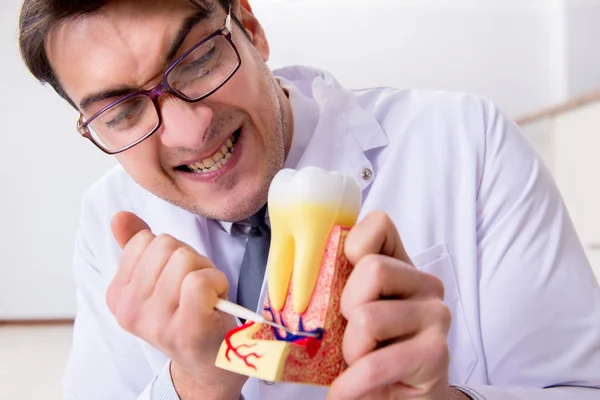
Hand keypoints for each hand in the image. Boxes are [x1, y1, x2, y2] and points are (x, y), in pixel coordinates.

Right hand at [107, 211, 245, 398]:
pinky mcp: (185, 328)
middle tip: (196, 289)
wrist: (210, 361)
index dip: (170, 253)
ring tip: (205, 297)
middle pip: (166, 245)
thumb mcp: (159, 278)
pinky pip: (199, 280)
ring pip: (184, 259)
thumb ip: (137, 247)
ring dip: (205, 271)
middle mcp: (130, 310)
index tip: (176, 281)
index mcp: (117, 295)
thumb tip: (119, 216)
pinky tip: (216, 301)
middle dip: (189, 259)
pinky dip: (217, 282)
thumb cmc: (188, 313)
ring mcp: (156, 322)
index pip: (145, 240)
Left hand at [328, 211, 459, 399]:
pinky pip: (376, 362)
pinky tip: (344, 390)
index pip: (378, 225)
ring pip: (369, 317)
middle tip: (346, 333)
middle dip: (345, 307)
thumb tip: (295, 273)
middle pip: (372, 270)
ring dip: (349, 350)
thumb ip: (336, 287)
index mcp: (400, 266)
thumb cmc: (370, 352)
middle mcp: (424, 284)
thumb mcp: (348, 314)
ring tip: (355, 362)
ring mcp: (435, 316)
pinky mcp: (436, 353)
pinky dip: (351, 382)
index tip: (337, 277)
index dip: (350, 245)